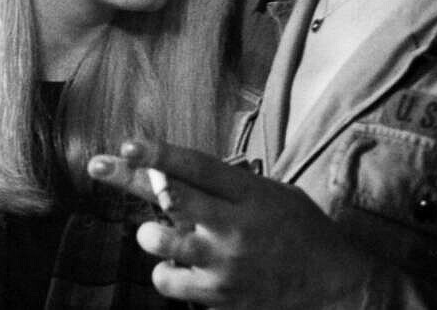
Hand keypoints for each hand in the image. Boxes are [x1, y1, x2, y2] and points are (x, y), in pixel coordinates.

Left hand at [88, 140, 375, 308]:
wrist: (338, 288)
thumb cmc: (302, 232)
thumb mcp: (275, 194)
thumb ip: (228, 185)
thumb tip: (173, 173)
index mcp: (250, 194)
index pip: (196, 166)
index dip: (158, 153)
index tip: (127, 142)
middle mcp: (234, 227)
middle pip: (169, 197)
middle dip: (127, 177)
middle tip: (99, 164)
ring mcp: (224, 265)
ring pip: (159, 241)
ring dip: (150, 233)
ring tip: (158, 232)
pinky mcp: (219, 297)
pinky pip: (167, 282)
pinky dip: (165, 273)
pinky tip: (181, 267)